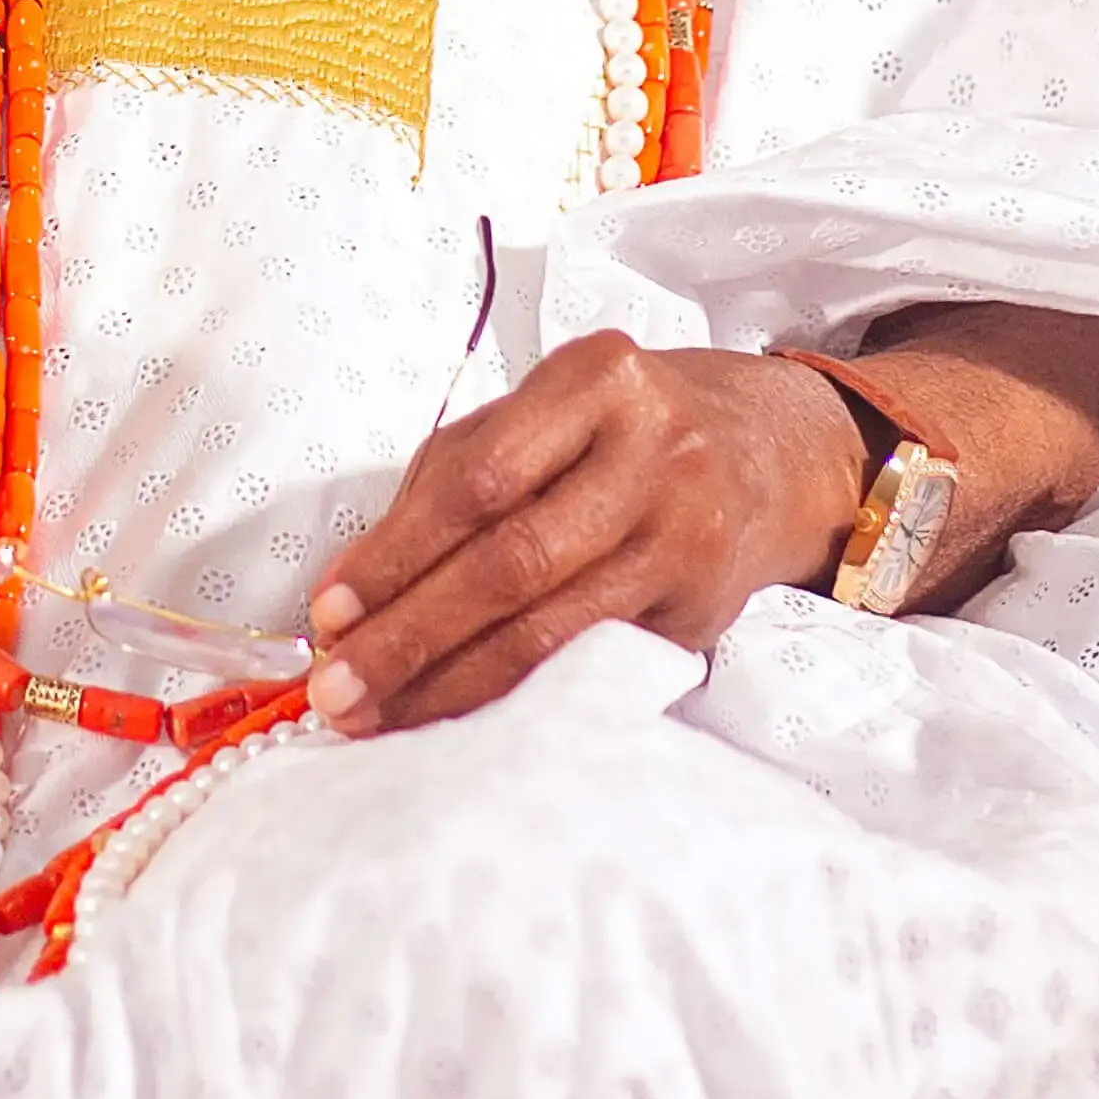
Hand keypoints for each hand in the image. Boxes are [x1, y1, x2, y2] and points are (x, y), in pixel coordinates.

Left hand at [303, 333, 868, 734]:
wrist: (768, 454)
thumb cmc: (616, 430)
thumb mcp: (541, 413)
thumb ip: (449, 480)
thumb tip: (351, 588)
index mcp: (594, 381)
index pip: (477, 478)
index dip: (397, 552)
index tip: (331, 609)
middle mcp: (651, 453)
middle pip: (510, 562)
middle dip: (411, 634)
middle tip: (336, 687)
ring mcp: (684, 537)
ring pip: (549, 630)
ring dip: (448, 683)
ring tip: (375, 717)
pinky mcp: (699, 612)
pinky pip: (585, 664)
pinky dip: (509, 697)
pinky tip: (452, 716)